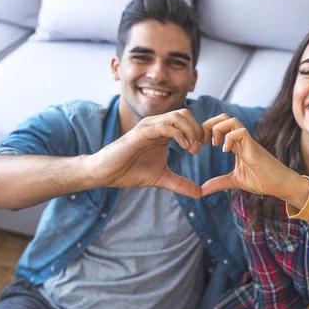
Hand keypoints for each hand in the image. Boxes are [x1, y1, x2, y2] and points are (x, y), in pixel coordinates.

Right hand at [87, 109, 205, 197]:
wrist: (106, 173)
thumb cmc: (130, 172)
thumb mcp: (162, 179)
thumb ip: (181, 184)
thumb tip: (200, 194)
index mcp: (162, 132)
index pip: (187, 120)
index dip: (198, 132)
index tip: (202, 148)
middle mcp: (156, 125)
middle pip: (185, 114)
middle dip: (196, 129)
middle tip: (198, 148)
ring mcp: (148, 127)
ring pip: (177, 117)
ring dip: (190, 131)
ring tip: (192, 149)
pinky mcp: (141, 133)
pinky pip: (165, 126)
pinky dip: (179, 134)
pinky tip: (184, 147)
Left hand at [200, 114, 308, 207]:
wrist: (281, 185)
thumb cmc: (262, 180)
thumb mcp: (235, 181)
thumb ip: (218, 183)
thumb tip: (201, 190)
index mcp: (236, 144)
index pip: (218, 125)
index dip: (206, 130)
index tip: (199, 145)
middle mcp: (241, 140)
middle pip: (223, 117)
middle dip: (208, 125)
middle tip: (203, 142)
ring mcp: (248, 142)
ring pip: (231, 120)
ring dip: (218, 129)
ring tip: (214, 144)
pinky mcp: (254, 148)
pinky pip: (241, 132)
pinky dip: (230, 138)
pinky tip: (226, 151)